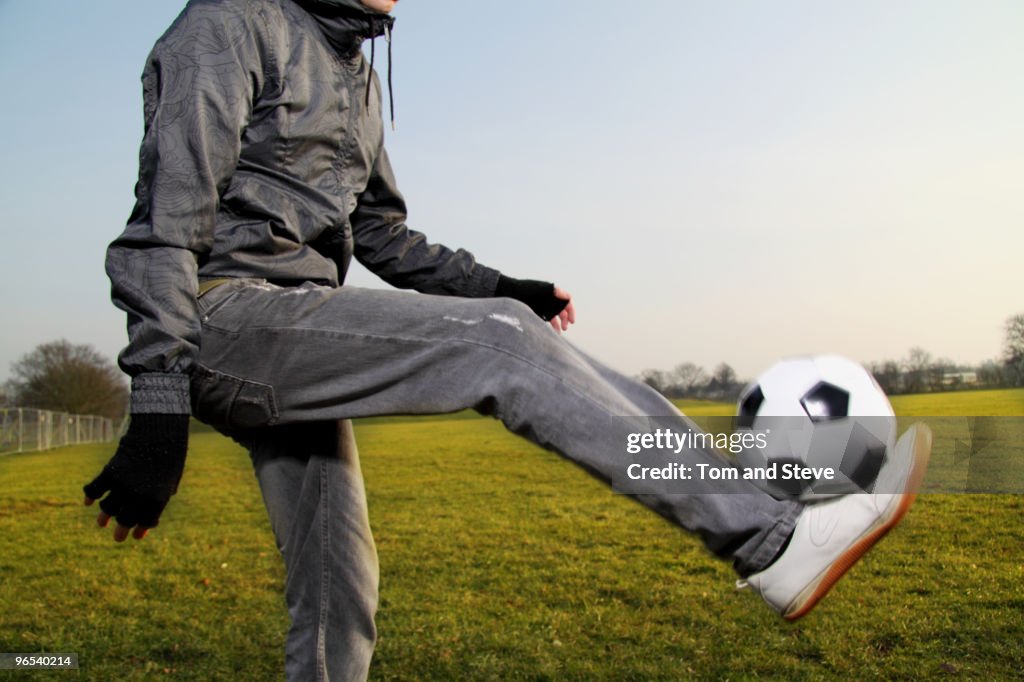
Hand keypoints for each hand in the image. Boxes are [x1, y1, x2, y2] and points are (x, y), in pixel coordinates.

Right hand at [83, 414, 188, 541]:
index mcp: (157, 500)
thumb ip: (160, 499)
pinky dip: (89, 497)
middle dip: (121, 531)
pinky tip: (89, 502)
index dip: (140, 530)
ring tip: (103, 522)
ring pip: (107, 509)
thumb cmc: (169, 457)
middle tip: (118, 537)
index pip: (145, 522)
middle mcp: (138, 496)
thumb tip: (146, 517)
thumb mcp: (170, 481)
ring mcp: (122, 485)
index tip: (136, 536)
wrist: (159, 433)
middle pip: (124, 520)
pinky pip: (93, 490)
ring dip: (104, 517)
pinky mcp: (109, 473)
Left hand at [494, 275, 573, 331]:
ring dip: (558, 325)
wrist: (509, 292)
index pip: (566, 302)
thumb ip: (555, 292)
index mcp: (552, 293)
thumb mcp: (541, 289)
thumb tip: (569, 296)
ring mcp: (542, 307)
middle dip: (565, 319)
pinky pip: (545, 320)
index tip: (572, 321)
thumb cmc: (525, 289)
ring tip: (559, 333)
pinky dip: (549, 327)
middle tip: (565, 328)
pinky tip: (550, 333)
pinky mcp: (535, 313)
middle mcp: (549, 300)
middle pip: (561, 311)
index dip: (571, 311)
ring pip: (554, 317)